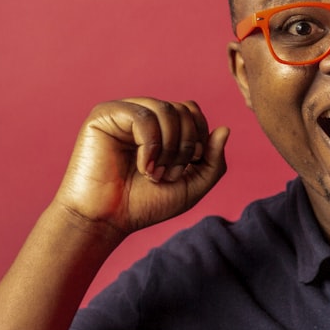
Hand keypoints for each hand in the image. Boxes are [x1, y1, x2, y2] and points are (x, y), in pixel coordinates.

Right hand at [56, 98, 228, 236]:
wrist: (106, 220)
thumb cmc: (144, 204)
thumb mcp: (192, 185)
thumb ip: (214, 161)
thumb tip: (225, 128)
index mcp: (161, 127)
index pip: (192, 111)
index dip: (199, 137)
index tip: (189, 166)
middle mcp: (143, 115)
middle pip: (183, 109)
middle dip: (186, 145)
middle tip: (169, 175)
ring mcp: (123, 113)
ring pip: (167, 109)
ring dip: (169, 148)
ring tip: (155, 174)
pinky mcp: (104, 116)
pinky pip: (143, 116)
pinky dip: (151, 145)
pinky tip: (143, 167)